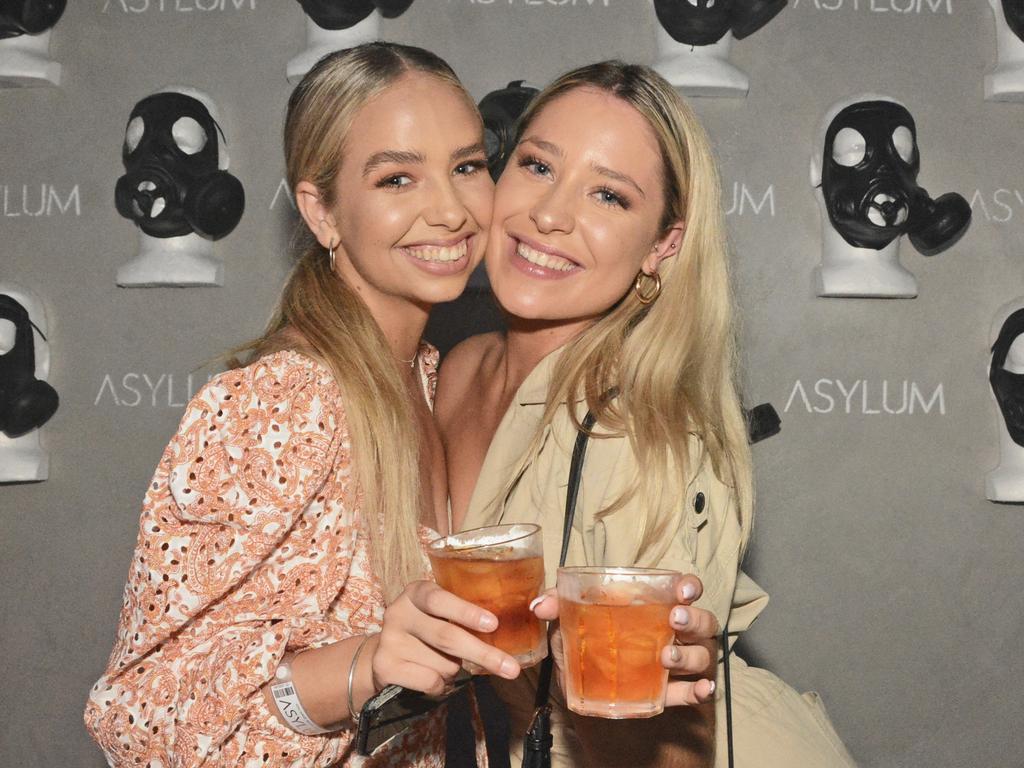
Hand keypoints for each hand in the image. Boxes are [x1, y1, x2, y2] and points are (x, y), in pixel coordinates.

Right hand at [371, 579, 520, 695]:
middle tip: (510, 668)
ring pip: (443, 664)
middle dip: (482, 654)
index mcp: (415, 592)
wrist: (381, 653)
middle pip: (446, 637)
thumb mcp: (436, 613)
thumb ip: (460, 616)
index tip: (493, 624)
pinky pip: (430, 681)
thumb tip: (505, 632)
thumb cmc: (424, 629)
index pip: (439, 599)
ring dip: (456, 669)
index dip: (466, 612)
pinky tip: (434, 676)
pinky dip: (442, 685)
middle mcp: (399, 613)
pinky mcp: (385, 667)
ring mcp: (389, 640)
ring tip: (447, 662)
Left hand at [531, 573, 717, 706]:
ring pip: (701, 655)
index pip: (684, 589)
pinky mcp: (673, 691)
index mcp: (656, 605)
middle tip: (674, 619)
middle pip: (701, 620)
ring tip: (666, 657)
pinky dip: (701, 690)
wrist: (586, 686)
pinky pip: (694, 691)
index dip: (690, 586)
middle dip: (692, 618)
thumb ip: (559, 607)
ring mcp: (679, 661)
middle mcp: (676, 630)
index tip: (683, 589)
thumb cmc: (590, 641)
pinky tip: (702, 690)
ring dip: (689, 655)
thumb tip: (538, 605)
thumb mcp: (572, 622)